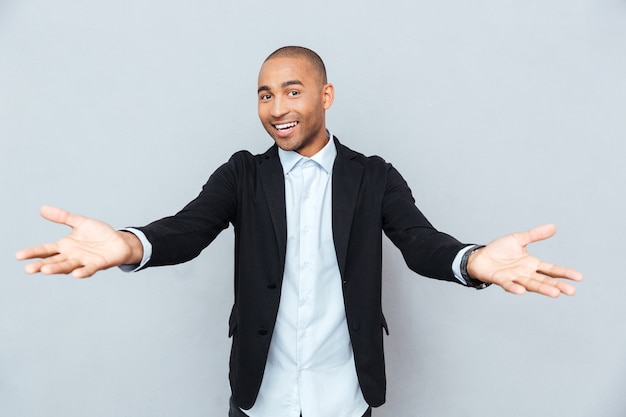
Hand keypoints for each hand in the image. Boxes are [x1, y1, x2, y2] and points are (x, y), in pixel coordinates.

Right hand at [15, 206, 142, 277]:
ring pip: (68, 266)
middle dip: (41, 265)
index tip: (18, 256)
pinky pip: (89, 269)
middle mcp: (72, 256)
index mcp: (65, 246)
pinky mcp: (98, 264)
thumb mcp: (80, 222)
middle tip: (28, 269)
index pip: (46, 250)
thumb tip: (42, 208)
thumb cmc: (99, 234)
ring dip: (57, 269)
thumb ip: (63, 217)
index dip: (33, 252)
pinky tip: (75, 274)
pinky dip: (82, 272)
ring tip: (45, 270)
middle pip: (53, 261)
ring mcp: (84, 261)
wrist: (120, 241)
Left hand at [466, 224, 582, 297]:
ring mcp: (514, 277)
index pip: (551, 270)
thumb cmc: (499, 250)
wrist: (479, 257)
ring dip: (542, 289)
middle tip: (571, 291)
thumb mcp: (518, 239)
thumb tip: (553, 226)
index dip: (564, 273)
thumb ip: (535, 235)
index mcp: (532, 264)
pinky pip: (509, 284)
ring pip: (530, 284)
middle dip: (557, 286)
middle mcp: (525, 273)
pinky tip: (522, 291)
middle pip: (544, 281)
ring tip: (555, 293)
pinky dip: (515, 288)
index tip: (579, 277)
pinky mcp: (500, 279)